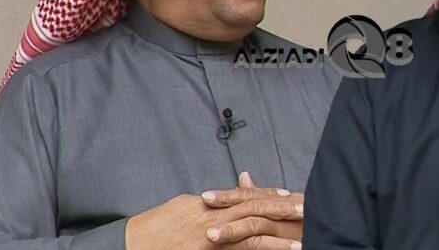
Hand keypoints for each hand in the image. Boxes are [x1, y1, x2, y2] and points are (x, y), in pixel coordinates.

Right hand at [124, 177, 301, 249]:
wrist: (132, 244)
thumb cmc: (155, 226)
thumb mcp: (182, 206)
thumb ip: (208, 201)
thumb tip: (221, 194)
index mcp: (208, 203)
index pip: (245, 195)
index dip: (268, 194)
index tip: (288, 194)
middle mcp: (212, 218)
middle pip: (255, 209)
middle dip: (281, 209)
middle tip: (305, 209)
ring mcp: (211, 239)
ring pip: (252, 235)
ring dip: (278, 239)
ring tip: (300, 242)